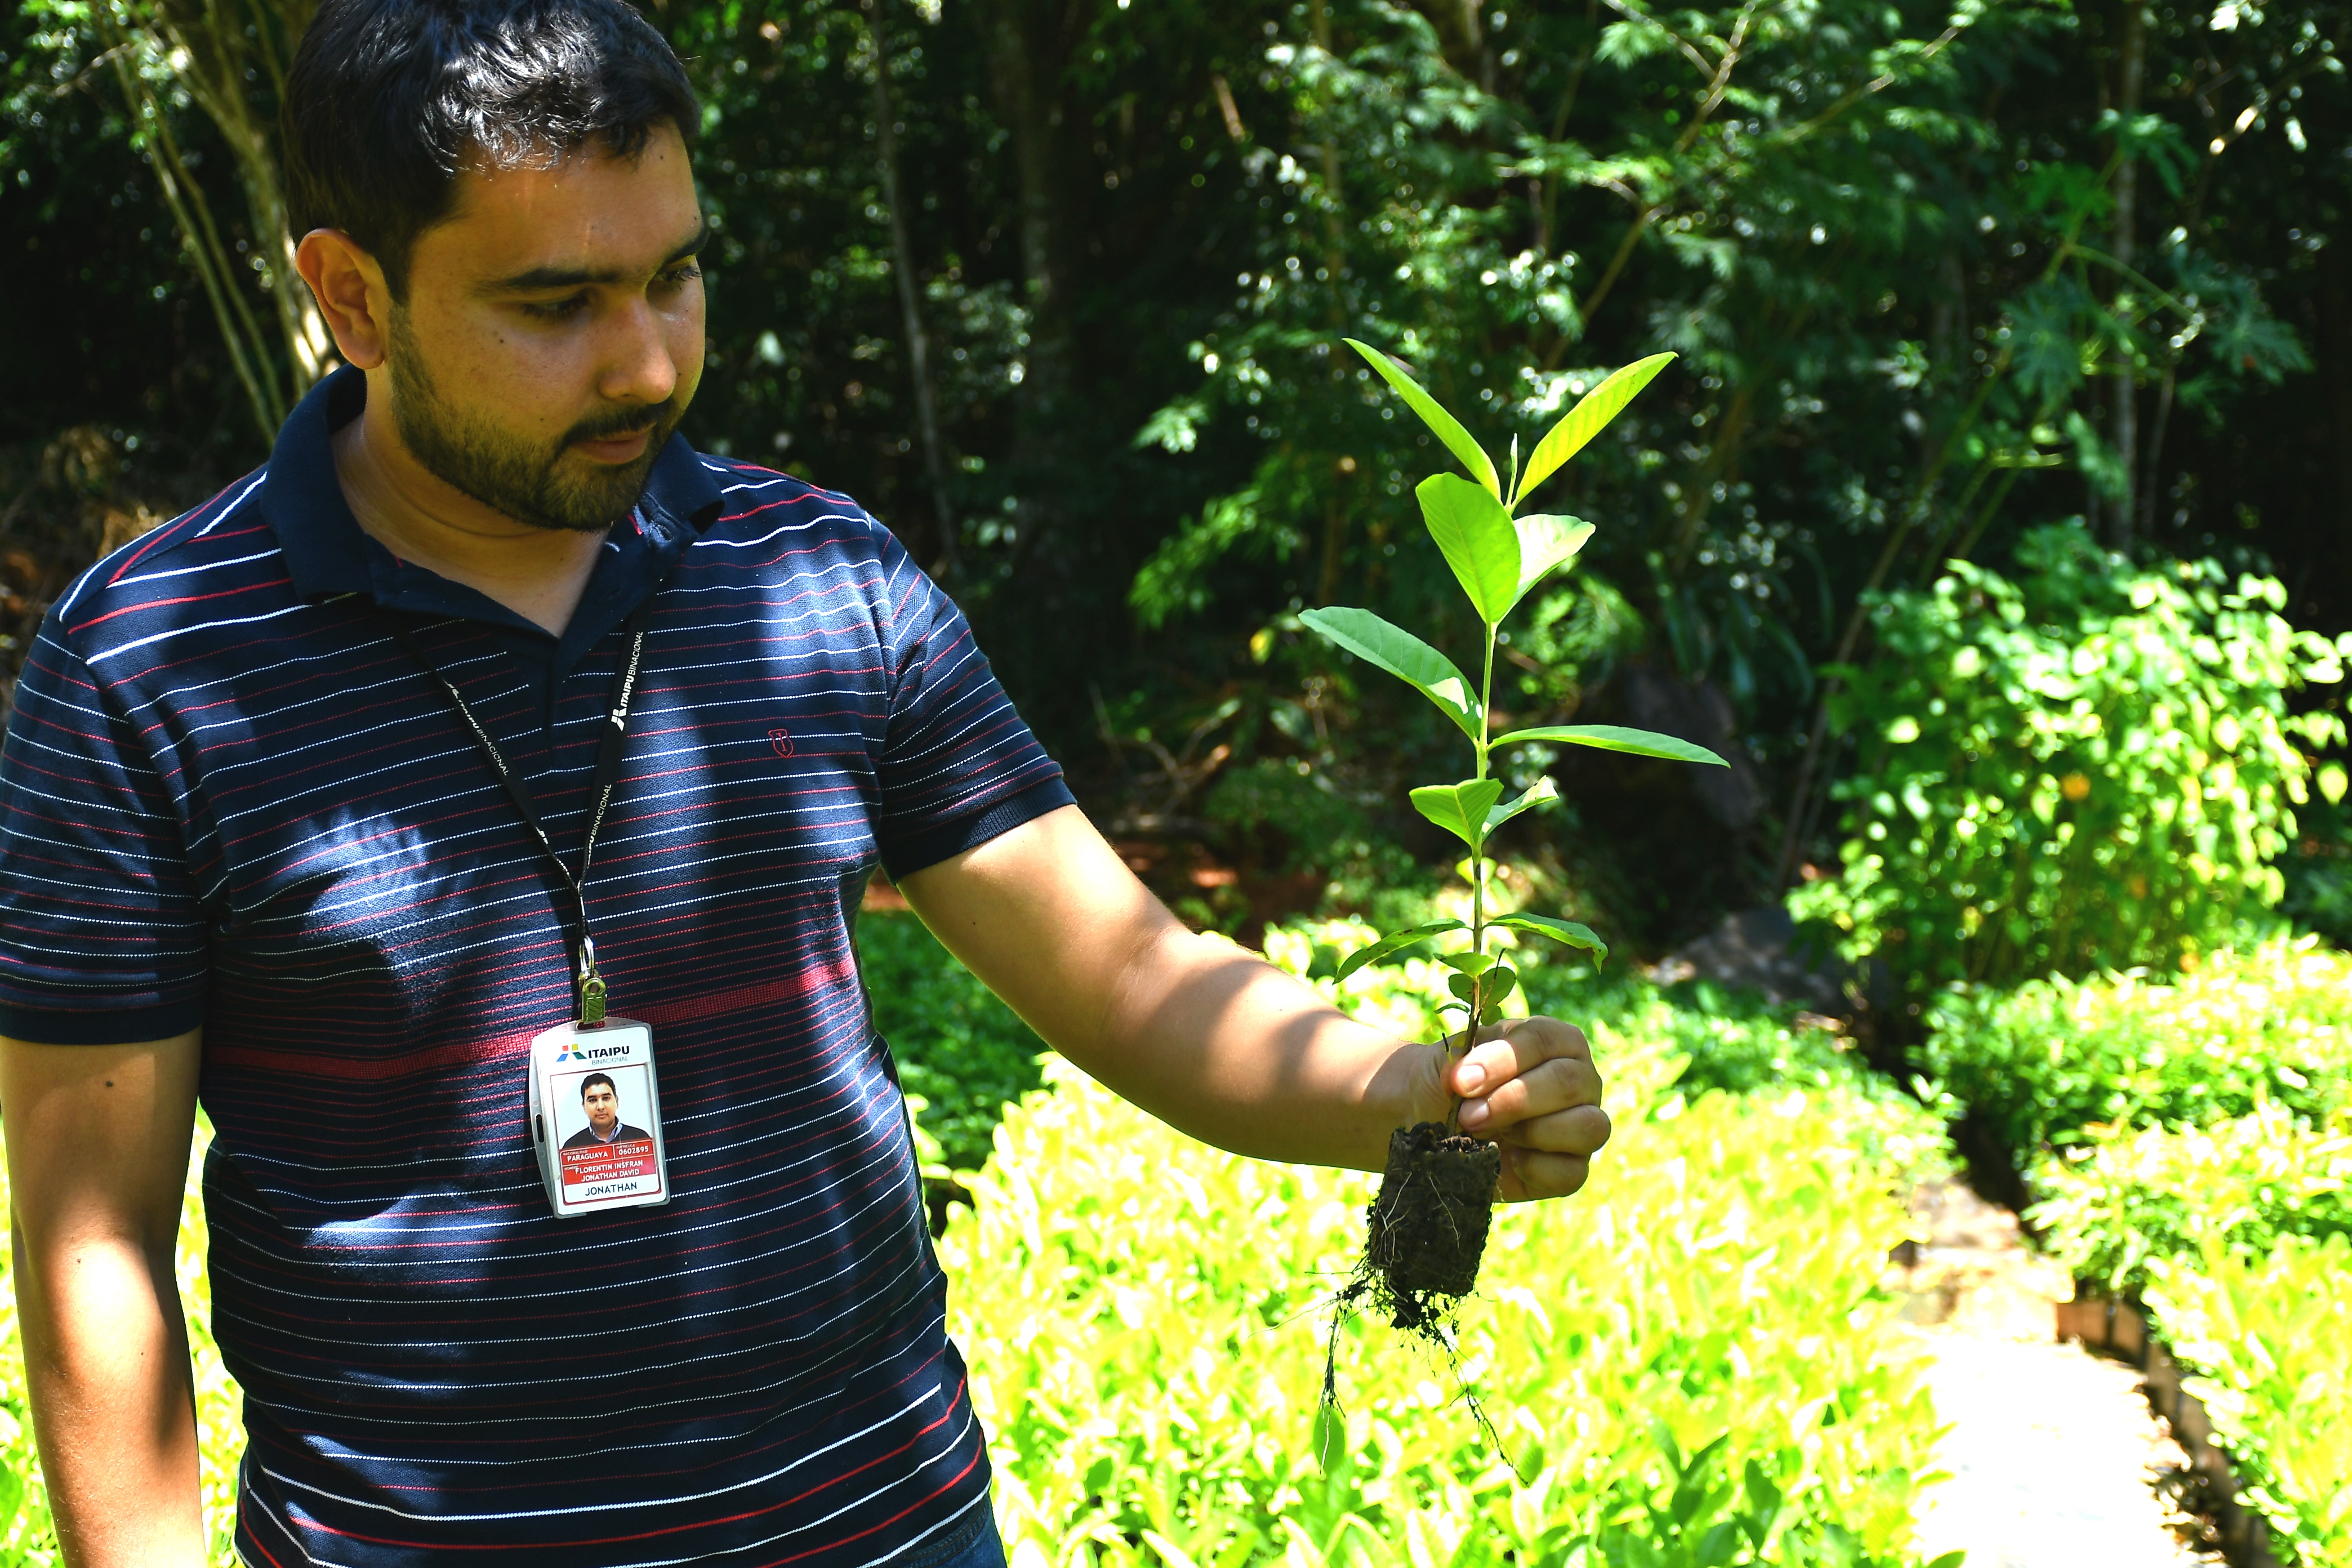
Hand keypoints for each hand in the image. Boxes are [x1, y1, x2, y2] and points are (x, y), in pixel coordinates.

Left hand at [1441, 1016, 1610, 1201]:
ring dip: (1531, 1132)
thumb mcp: (1447, 1064)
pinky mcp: (1573, 1168)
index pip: (1543, 1040)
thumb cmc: (1455, 1086)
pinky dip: (1535, 1168)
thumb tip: (1467, 1077)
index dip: (1500, 1062)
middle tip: (1468, 1115)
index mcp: (1556, 1041)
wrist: (1440, 1127)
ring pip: (1587, 1126)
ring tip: (1491, 1135)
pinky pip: (1573, 1172)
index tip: (1460, 1081)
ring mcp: (1583, 1125)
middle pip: (1568, 1082)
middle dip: (1512, 1100)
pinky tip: (1508, 1160)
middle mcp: (1580, 1079)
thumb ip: (1457, 1062)